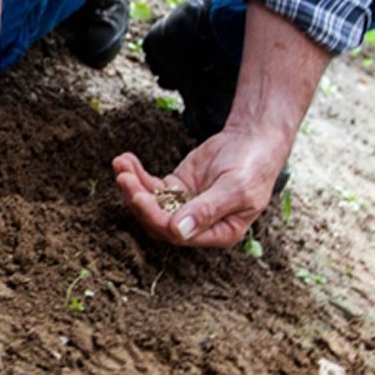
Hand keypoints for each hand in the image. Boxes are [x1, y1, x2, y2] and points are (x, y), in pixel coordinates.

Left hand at [112, 126, 288, 246]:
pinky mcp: (176, 188)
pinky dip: (137, 174)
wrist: (253, 140)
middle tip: (124, 178)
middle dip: (137, 200)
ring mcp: (184, 206)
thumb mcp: (235, 189)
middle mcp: (198, 225)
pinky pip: (151, 186)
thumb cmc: (252, 167)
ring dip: (132, 186)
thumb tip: (178, 231)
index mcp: (218, 233)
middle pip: (158, 221)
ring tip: (121, 164)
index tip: (139, 197)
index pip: (178, 234)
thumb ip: (207, 210)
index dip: (155, 217)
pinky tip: (126, 160)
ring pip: (150, 203)